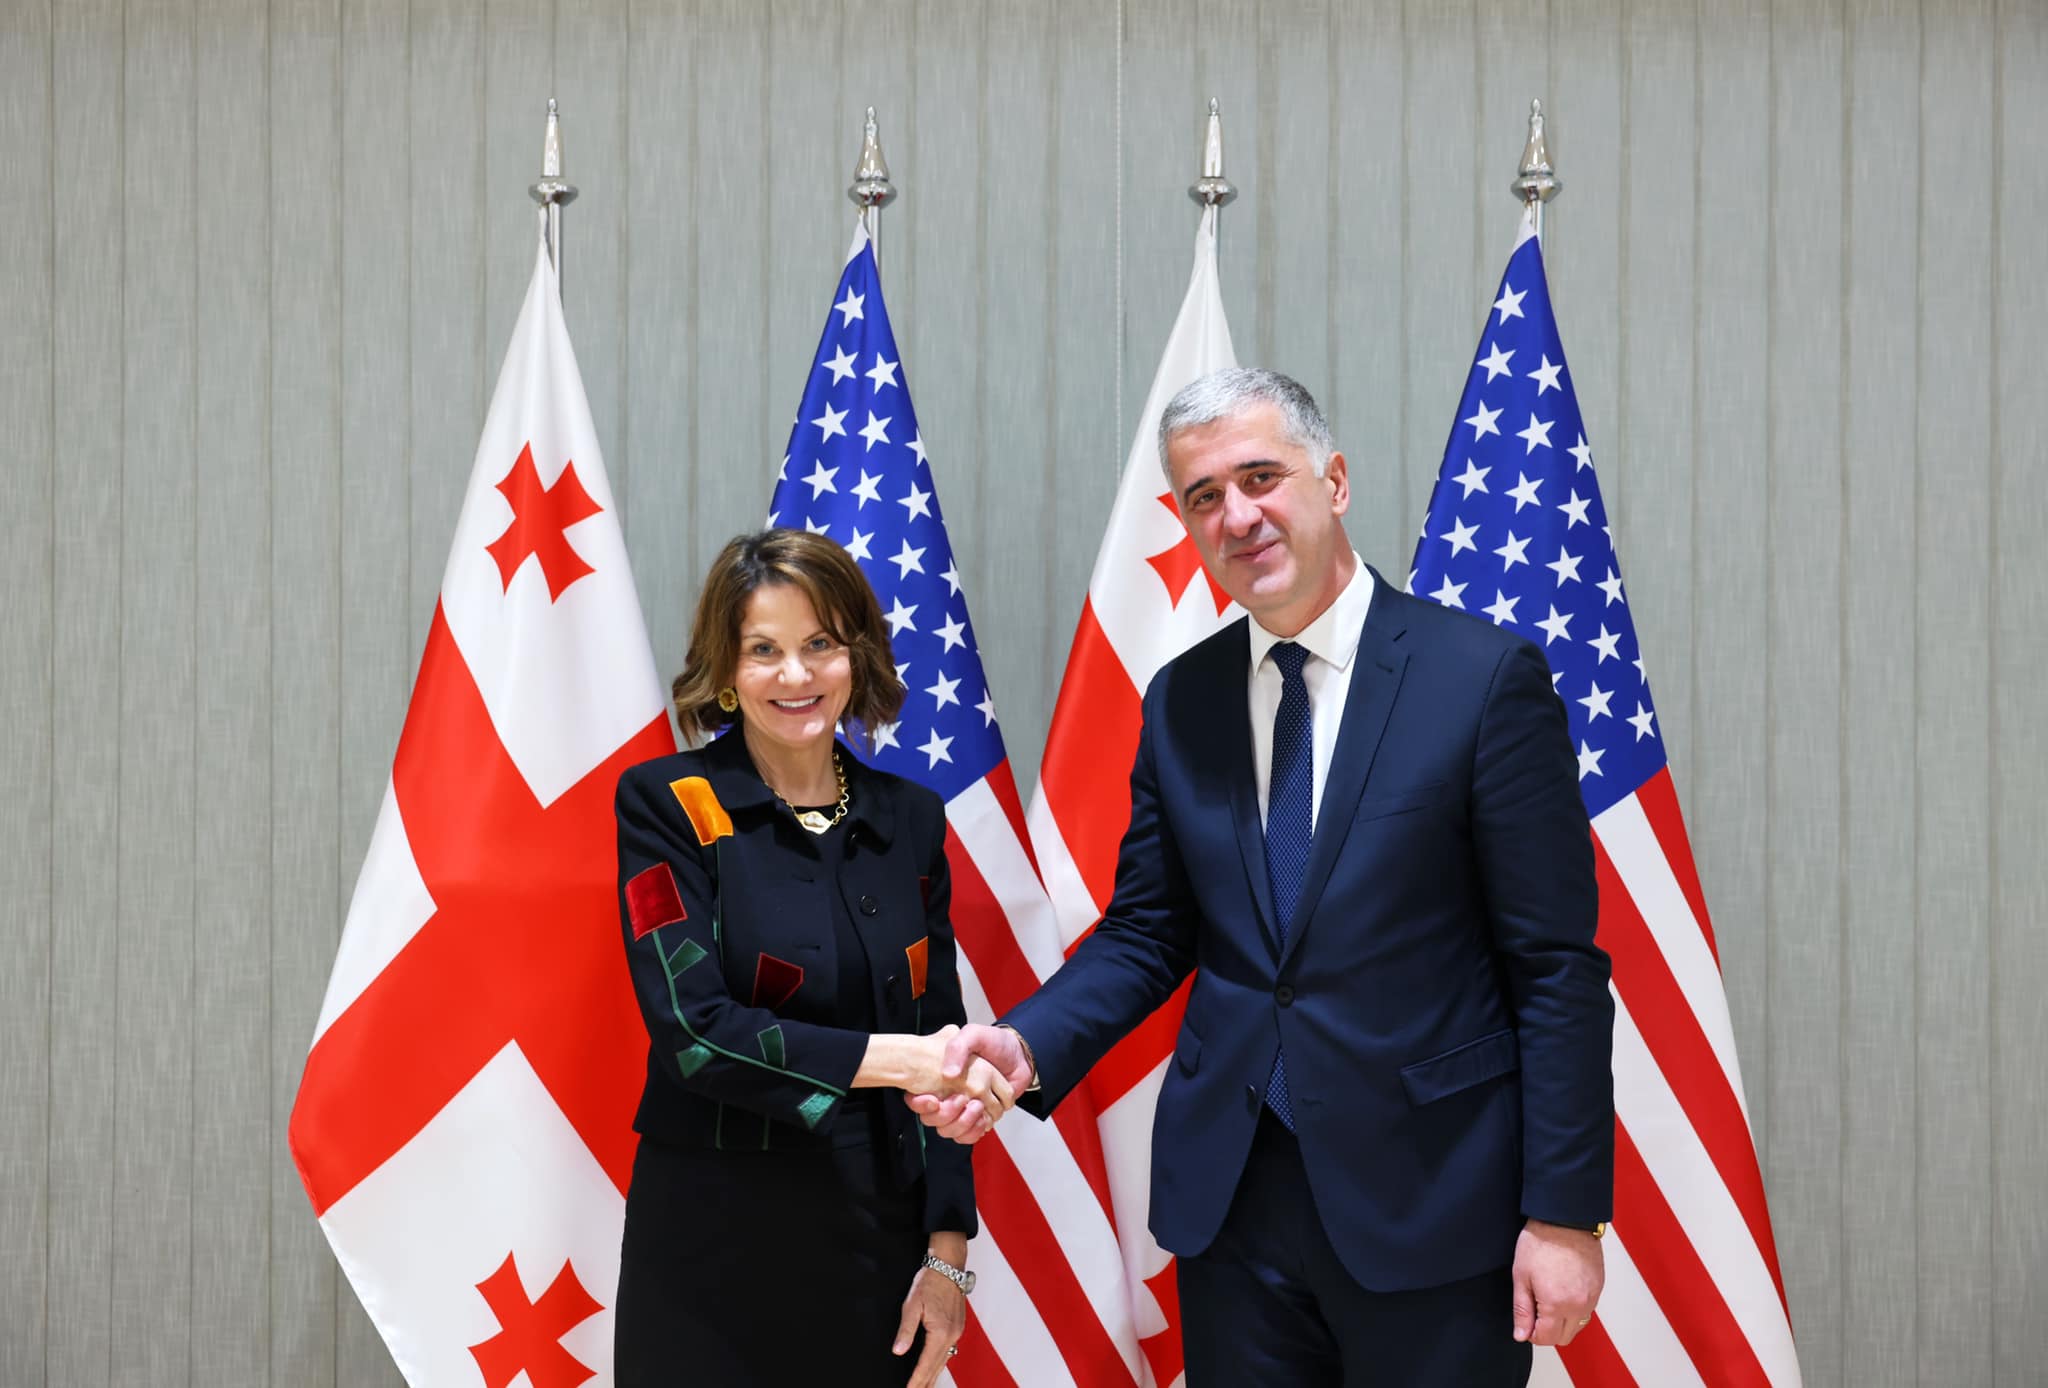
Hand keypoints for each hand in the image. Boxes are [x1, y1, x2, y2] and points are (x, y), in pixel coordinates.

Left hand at [892, 1259, 967, 1386]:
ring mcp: (957, 1331)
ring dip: (934, 1375)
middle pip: (937, 1366)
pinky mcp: (958, 1326)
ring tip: (925, 1387)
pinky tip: (936, 1366)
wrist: (948, 1265)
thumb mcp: (912, 1305)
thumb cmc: (929, 1282)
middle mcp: (952, 1335)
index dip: (917, 1380)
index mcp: (940, 1332)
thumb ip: (906, 1330)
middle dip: (926, 1382)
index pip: (926, 1364)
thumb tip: (898, 1351)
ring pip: (945, 1360)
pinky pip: (950, 1351)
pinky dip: (941, 1363)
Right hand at [903, 1024, 1032, 1143]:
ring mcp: (963, 1107)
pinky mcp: (978, 1118)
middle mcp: (949, 1093)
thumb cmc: (993, 1043)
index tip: (933, 1099)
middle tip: (962, 1098)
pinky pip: (966, 1136)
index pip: (916, 1098)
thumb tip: (947, 1074)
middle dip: (947, 1113)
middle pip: (933, 1120)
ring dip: (964, 1122)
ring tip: (977, 1106)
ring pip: (950, 1130)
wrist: (1019, 1054)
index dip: (921, 1104)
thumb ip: (958, 1047)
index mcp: (941, 1076)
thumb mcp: (972, 1035)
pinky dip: (974, 1131)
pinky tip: (983, 1118)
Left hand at [1511, 1219, 1604, 1345]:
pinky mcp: (1599, 1287)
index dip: (1532, 1334)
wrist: (1565, 1219)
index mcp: (1557, 1304)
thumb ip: (1522, 1310)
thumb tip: (1521, 1334)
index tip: (1525, 1322)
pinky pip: (1587, 1310)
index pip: (1547, 1338)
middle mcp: (1579, 1305)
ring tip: (1548, 1298)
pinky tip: (1562, 1291)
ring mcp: (1592, 1297)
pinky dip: (1574, 1308)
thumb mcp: (1521, 1276)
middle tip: (1535, 1311)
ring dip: (1562, 1321)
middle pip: (1564, 1337)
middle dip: (1547, 1331)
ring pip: (1577, 1325)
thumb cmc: (1541, 1242)